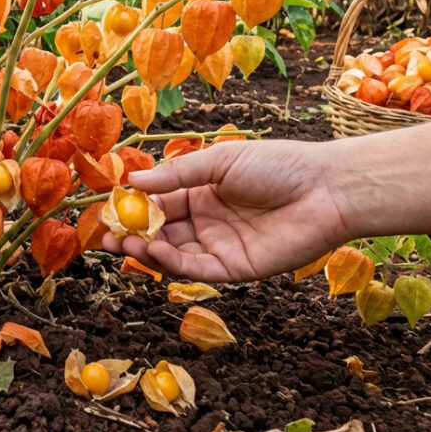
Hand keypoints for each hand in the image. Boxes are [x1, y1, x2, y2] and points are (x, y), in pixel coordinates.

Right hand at [101, 140, 352, 281]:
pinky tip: (154, 251)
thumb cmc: (277, 165)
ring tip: (123, 244)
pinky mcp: (235, 269)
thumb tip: (131, 181)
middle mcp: (208, 221)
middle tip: (104, 237)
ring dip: (146, 251)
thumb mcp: (219, 161)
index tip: (107, 210)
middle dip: (132, 235)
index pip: (159, 203)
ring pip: (173, 254)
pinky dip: (171, 264)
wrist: (326, 190)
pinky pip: (196, 269)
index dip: (133, 208)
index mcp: (203, 191)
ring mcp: (220, 246)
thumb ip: (176, 175)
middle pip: (161, 232)